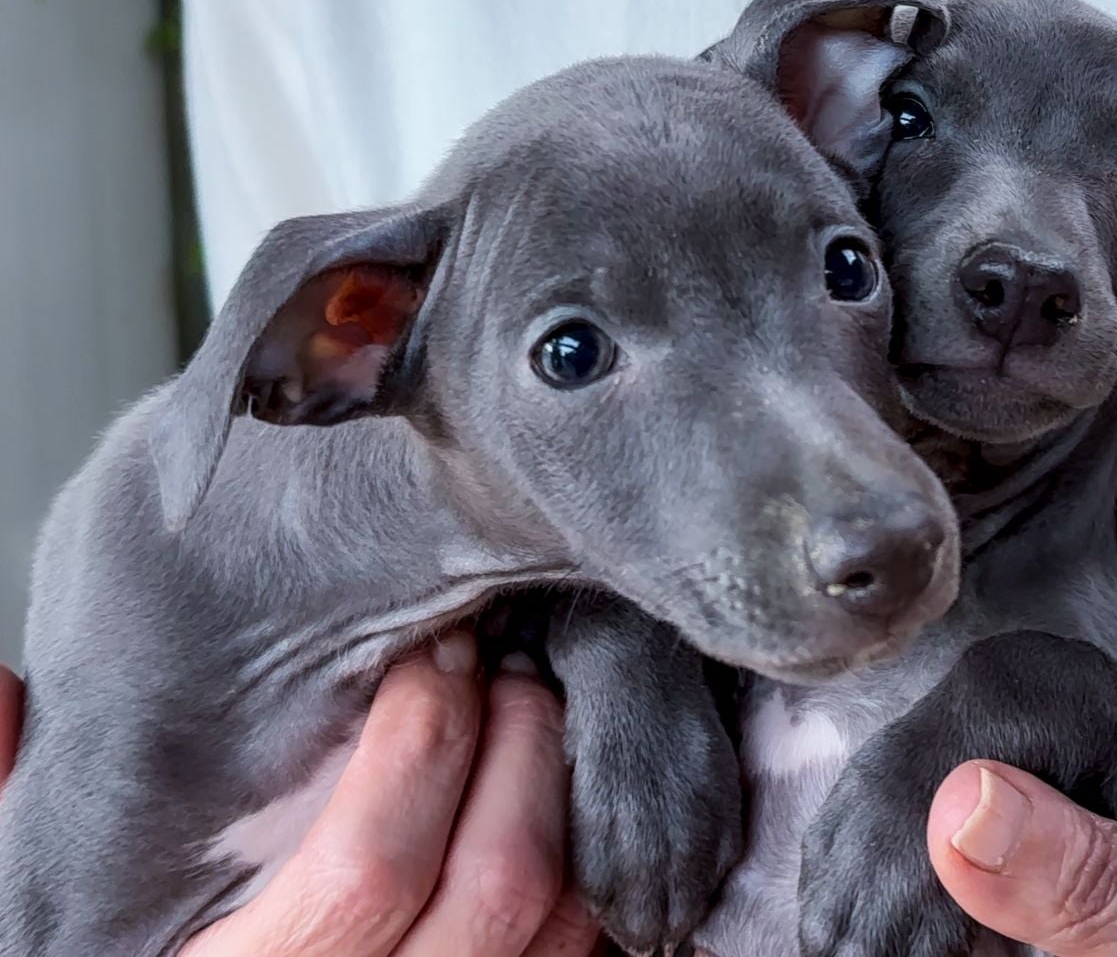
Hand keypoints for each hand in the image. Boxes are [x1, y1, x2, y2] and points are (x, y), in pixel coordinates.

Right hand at [0, 640, 600, 956]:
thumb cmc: (169, 947)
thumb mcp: (79, 912)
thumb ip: (25, 810)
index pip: (371, 872)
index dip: (424, 744)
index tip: (437, 656)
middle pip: (501, 887)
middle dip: (523, 751)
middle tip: (512, 668)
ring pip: (565, 923)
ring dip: (574, 803)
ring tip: (544, 719)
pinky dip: (594, 874)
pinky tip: (570, 805)